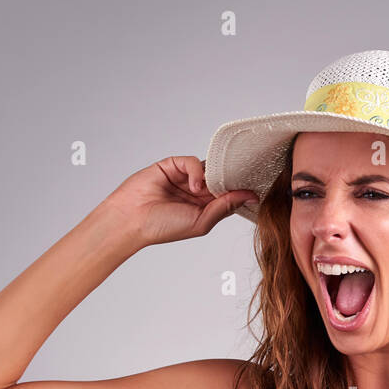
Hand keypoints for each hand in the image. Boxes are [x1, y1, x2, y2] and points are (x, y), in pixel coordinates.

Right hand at [102, 156, 257, 247]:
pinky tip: (193, 186)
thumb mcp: (202, 221)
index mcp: (204, 207)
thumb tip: (252, 197)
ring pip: (208, 168)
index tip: (254, 189)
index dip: (240, 191)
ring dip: (212, 177)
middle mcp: (196, 192)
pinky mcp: (171, 165)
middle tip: (237, 182)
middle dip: (229, 180)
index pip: (229, 194)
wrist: (133, 219)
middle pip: (221, 179)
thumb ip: (225, 207)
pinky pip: (192, 161)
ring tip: (206, 191)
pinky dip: (196, 171)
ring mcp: (184, 178)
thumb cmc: (164, 227)